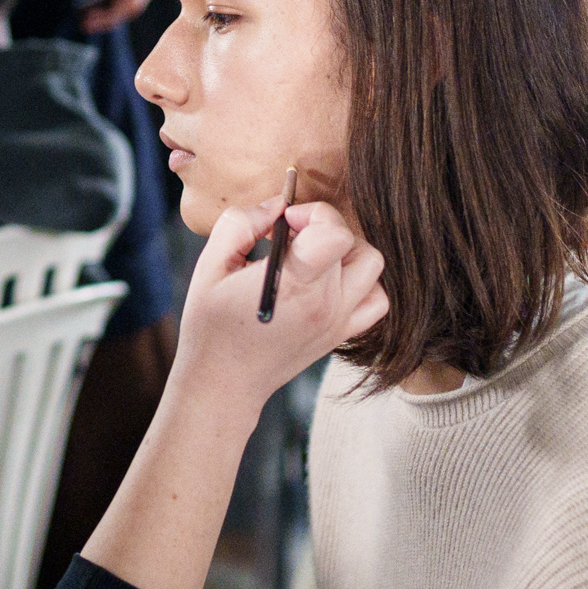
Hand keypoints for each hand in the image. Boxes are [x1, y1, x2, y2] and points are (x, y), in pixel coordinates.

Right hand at [168, 196, 387, 421]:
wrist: (223, 383)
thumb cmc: (210, 326)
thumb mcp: (210, 265)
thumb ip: (241, 223)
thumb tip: (276, 205)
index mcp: (294, 286)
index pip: (335, 234)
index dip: (314, 213)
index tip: (286, 221)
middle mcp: (325, 304)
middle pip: (353, 242)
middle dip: (322, 226)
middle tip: (291, 236)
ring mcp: (338, 322)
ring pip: (372, 266)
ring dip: (347, 251)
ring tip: (313, 256)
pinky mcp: (341, 334)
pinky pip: (377, 299)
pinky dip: (362, 283)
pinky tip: (331, 281)